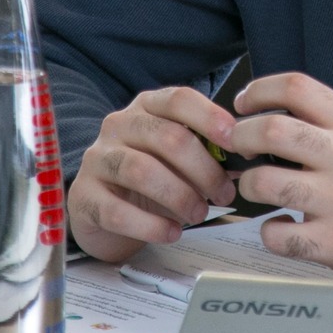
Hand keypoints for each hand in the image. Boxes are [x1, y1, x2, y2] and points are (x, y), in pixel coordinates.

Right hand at [67, 87, 237, 262]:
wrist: (102, 209)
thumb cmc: (150, 178)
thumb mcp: (178, 158)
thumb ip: (209, 153)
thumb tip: (248, 156)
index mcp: (147, 107)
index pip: (180, 99)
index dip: (211, 118)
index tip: (236, 141)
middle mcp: (118, 125)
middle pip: (167, 138)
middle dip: (204, 169)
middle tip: (224, 194)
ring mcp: (97, 159)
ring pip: (142, 171)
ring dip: (180, 196)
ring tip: (199, 214)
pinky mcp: (84, 196)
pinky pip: (118, 211)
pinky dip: (151, 225)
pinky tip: (172, 233)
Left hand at [231, 72, 332, 283]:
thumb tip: (294, 107)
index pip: (296, 89)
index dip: (260, 91)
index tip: (245, 103)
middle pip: (270, 130)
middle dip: (240, 135)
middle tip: (238, 144)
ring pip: (264, 182)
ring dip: (250, 184)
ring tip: (258, 187)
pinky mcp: (331, 240)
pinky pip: (277, 234)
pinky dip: (270, 231)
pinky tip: (282, 226)